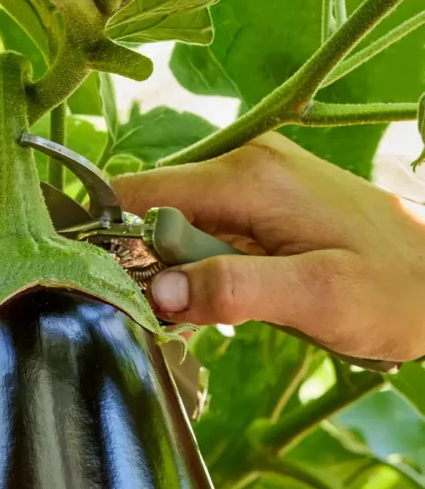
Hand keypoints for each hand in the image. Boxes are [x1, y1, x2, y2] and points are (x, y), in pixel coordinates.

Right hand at [114, 133, 424, 362]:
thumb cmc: (394, 289)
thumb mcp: (316, 296)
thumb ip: (234, 289)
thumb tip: (158, 295)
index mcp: (249, 176)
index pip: (141, 192)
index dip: (106, 237)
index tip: (93, 288)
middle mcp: (245, 166)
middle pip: (153, 213)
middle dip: (142, 267)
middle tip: (153, 322)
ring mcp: (254, 186)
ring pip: (176, 230)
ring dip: (171, 278)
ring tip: (190, 322)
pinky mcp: (263, 209)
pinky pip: (204, 238)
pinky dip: (196, 274)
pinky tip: (212, 307)